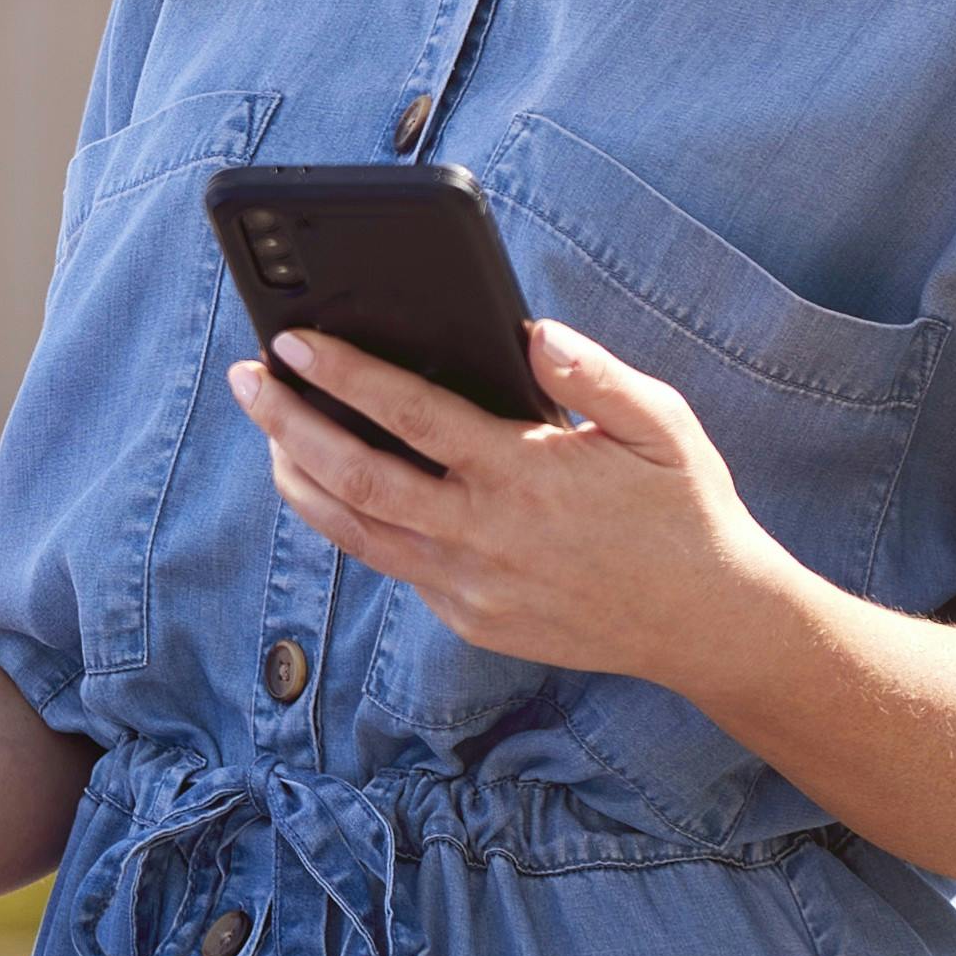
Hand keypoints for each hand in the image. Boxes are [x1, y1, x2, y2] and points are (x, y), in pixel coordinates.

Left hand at [227, 319, 805, 683]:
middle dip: (288, 422)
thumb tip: (533, 334)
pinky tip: (333, 489)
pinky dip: (353, 525)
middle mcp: (485, 533)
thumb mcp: (662, 426)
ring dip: (301, 478)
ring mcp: (471, 584)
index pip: (410, 414)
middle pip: (355, 476)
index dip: (343, 374)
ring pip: (355, 532)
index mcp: (525, 473)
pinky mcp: (469, 618)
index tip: (293, 343)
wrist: (707, 622)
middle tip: (247, 379)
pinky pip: (394, 566)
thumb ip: (596, 375)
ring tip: (270, 434)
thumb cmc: (684, 509)